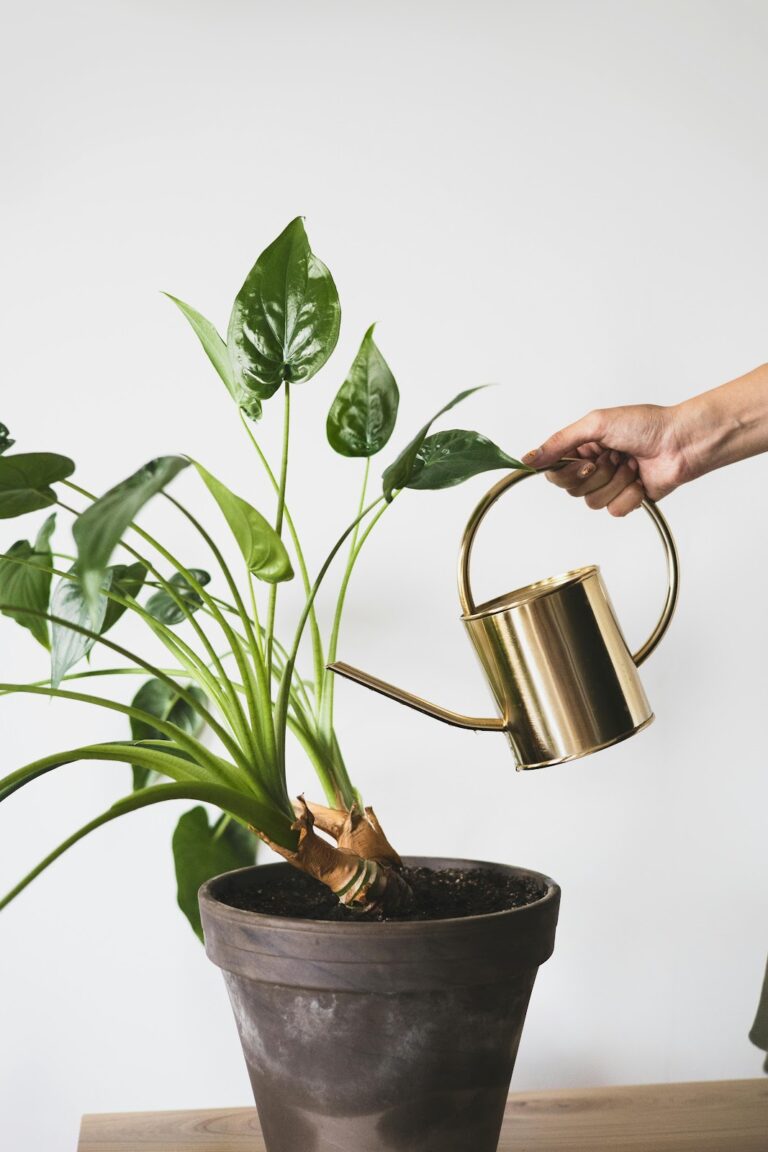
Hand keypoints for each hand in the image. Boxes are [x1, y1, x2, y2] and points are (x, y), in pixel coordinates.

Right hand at [523, 404, 689, 515]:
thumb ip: (559, 442)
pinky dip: (630, 495)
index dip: (568, 472)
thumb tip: (528, 458)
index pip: (555, 472)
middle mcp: (594, 467)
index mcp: (583, 447)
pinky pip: (614, 510)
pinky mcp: (628, 500)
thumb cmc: (646, 425)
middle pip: (573, 489)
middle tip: (615, 457)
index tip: (587, 460)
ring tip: (632, 465)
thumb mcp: (596, 424)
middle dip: (597, 474)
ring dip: (616, 482)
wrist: (681, 442)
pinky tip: (641, 479)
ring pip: (593, 502)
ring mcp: (610, 485)